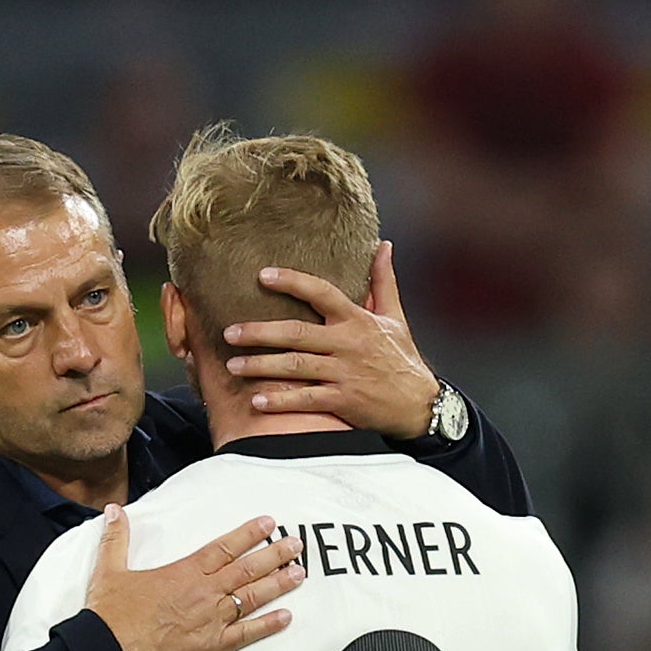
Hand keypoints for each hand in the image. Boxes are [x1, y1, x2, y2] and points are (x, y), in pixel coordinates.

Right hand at [85, 505, 302, 650]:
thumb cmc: (110, 616)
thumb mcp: (108, 571)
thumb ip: (115, 539)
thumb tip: (113, 510)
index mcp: (184, 572)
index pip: (224, 547)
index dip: (248, 534)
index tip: (269, 523)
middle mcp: (204, 593)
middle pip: (247, 569)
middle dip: (274, 554)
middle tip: (296, 544)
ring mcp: (211, 620)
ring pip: (252, 598)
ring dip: (278, 584)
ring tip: (300, 573)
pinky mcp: (211, 647)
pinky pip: (246, 634)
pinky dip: (268, 625)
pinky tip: (287, 618)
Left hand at [223, 243, 439, 436]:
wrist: (420, 405)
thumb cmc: (402, 358)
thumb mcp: (395, 317)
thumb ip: (383, 281)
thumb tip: (383, 246)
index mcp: (357, 320)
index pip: (321, 293)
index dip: (292, 282)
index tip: (263, 275)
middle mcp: (348, 344)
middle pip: (297, 334)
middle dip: (260, 333)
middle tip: (229, 332)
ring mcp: (345, 374)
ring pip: (296, 367)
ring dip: (262, 366)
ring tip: (233, 365)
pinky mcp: (344, 401)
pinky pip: (307, 400)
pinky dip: (281, 401)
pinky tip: (257, 401)